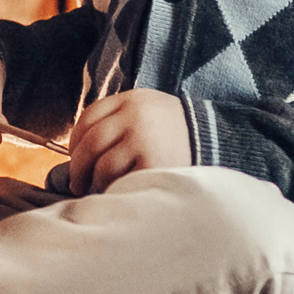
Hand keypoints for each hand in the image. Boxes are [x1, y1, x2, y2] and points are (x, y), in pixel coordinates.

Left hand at [65, 89, 191, 193]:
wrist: (219, 142)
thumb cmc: (177, 134)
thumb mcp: (149, 113)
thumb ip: (119, 121)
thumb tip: (78, 153)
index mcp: (132, 99)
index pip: (89, 117)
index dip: (75, 140)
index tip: (74, 158)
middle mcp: (135, 115)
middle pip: (90, 142)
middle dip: (78, 167)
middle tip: (76, 184)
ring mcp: (143, 138)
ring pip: (101, 164)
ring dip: (93, 181)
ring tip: (96, 190)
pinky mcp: (152, 163)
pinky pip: (118, 179)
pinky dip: (111, 189)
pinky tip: (115, 194)